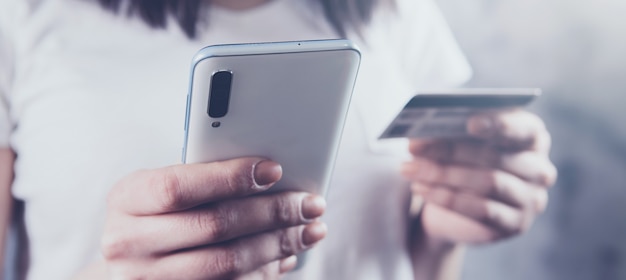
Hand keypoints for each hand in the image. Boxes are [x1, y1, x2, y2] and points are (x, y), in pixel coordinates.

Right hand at [101, 157, 326, 278]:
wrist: (129, 264)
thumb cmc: (154, 215)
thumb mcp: (161, 189)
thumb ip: (201, 178)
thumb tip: (269, 175)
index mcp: (127, 200)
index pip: (178, 187)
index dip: (229, 178)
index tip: (273, 171)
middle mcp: (129, 244)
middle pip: (213, 226)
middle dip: (271, 212)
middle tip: (309, 204)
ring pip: (227, 263)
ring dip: (278, 245)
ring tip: (309, 230)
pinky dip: (264, 271)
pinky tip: (285, 256)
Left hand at [402, 110, 556, 244]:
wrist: (454, 208)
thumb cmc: (459, 160)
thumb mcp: (456, 139)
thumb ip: (449, 129)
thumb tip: (421, 133)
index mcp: (532, 136)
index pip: (523, 129)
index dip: (498, 124)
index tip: (470, 122)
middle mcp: (539, 168)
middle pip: (495, 156)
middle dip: (450, 150)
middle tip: (414, 146)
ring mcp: (531, 199)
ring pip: (487, 183)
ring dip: (442, 175)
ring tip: (409, 169)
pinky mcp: (515, 224)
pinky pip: (481, 210)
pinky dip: (446, 198)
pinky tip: (420, 189)